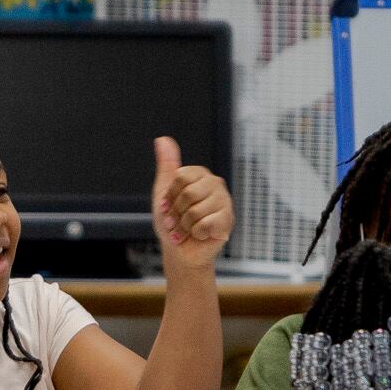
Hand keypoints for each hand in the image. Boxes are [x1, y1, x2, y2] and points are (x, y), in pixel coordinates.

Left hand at [150, 136, 234, 274]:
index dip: (169, 196)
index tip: (169, 205)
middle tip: (177, 221)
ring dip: (183, 227)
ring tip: (186, 230)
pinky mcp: (228, 220)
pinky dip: (195, 234)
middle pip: (187, 193)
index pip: (179, 177)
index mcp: (200, 174)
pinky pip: (204, 225)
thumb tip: (162, 139)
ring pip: (195, 211)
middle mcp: (215, 184)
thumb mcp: (163, 191)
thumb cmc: (172, 221)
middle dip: (176, 213)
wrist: (180, 250)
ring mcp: (224, 202)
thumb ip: (167, 165)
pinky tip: (198, 236)